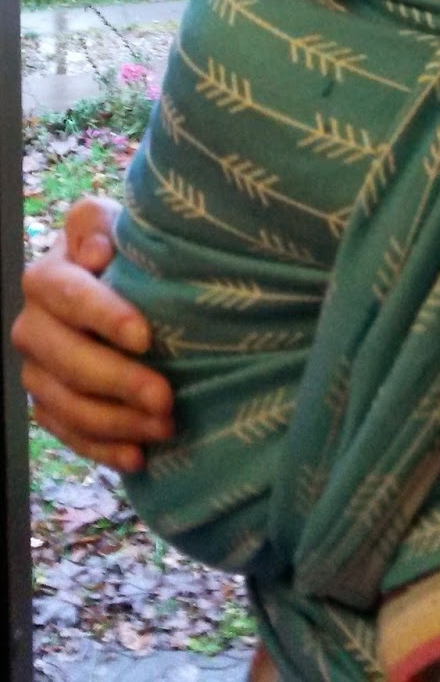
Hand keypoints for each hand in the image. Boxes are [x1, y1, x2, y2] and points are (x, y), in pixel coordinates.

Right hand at [13, 197, 174, 470]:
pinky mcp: (49, 406)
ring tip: (165, 427)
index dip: (103, 316)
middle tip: (166, 398)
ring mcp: (38, 371)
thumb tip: (96, 252)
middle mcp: (33, 326)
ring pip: (66, 405)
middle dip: (117, 382)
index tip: (145, 336)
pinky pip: (69, 435)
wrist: (122, 284)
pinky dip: (103, 449)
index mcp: (47, 276)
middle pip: (66, 361)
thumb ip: (98, 224)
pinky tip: (138, 457)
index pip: (67, 296)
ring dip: (116, 422)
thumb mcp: (117, 223)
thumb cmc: (125, 251)